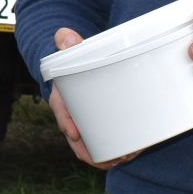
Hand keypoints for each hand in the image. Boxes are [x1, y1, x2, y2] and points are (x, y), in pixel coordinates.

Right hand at [46, 28, 140, 169]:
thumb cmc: (71, 64)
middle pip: (78, 142)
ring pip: (91, 147)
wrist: (72, 71)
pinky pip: (103, 143)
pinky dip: (114, 151)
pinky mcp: (97, 126)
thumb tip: (65, 35)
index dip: (67, 126)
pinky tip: (130, 154)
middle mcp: (72, 118)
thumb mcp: (67, 53)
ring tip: (126, 158)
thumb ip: (67, 43)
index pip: (62, 115)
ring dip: (106, 157)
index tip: (75, 134)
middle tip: (113, 157)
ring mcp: (85, 124)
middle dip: (92, 154)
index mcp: (62, 101)